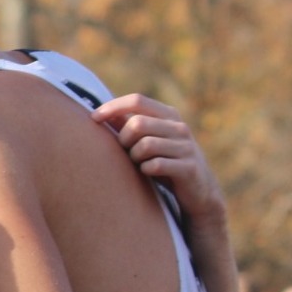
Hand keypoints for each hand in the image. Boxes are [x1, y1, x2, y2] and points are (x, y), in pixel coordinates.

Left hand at [90, 95, 226, 224]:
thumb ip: (127, 126)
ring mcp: (186, 147)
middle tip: (127, 152)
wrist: (198, 191)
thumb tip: (100, 113)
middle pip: (137, 123)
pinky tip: (148, 172)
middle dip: (124, 139)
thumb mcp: (147, 140)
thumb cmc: (163, 162)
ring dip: (135, 157)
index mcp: (168, 115)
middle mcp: (180, 127)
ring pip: (145, 145)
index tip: (93, 118)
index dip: (113, 107)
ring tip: (139, 163)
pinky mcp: (189, 168)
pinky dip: (145, 169)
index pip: (137, 100)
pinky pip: (155, 165)